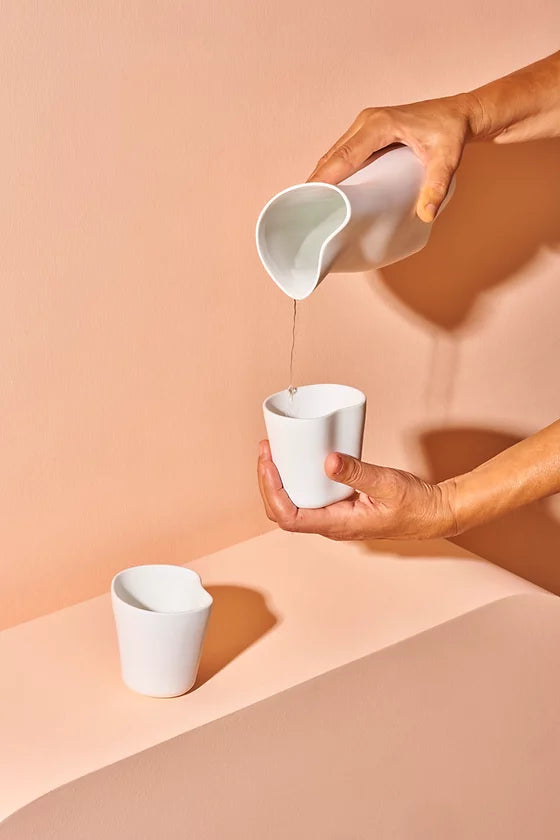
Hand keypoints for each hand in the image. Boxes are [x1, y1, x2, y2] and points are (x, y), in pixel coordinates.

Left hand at [257, 440, 456, 540]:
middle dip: (268, 482)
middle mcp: (332, 524)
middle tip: (266, 451)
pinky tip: (297, 460)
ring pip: (293, 505)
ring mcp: (335, 517)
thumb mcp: (388, 484)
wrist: (434, 513)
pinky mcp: (341, 506)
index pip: (289, 517)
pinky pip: (310, 496)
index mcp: (338, 524)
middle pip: (283, 511)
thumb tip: (329, 461)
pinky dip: (297, 479)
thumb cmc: (415, 505)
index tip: (268, 465)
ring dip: (278, 480)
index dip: (271, 491)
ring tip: (273, 453)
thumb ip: (359, 473)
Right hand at [308, 93, 478, 221]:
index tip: (307, 195)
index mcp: (380, 125)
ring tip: (309, 202)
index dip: (324, 177)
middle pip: (333, 155)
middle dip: (316, 180)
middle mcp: (368, 121)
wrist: (460, 113)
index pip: (344, 154)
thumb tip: (426, 214)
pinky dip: (333, 171)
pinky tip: (327, 190)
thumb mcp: (448, 159)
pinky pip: (343, 153)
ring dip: (322, 177)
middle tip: (302, 207)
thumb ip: (437, 186)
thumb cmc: (452, 132)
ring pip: (335, 154)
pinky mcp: (368, 132)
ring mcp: (365, 125)